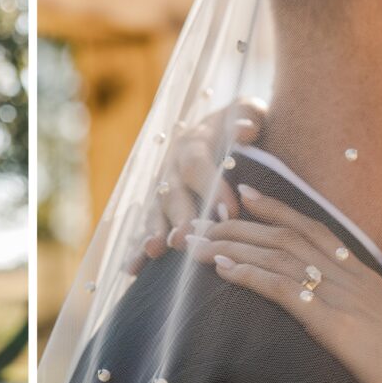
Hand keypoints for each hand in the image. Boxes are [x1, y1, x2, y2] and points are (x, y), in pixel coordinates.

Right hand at [119, 99, 267, 274]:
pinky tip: (133, 270)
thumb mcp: (248, 112)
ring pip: (156, 211)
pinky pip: (148, 229)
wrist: (227, 129)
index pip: (198, 165)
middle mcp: (172, 166)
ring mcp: (163, 188)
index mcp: (193, 142)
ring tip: (157, 251)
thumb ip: (248, 117)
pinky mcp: (160, 208)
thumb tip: (245, 130)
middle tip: (187, 238)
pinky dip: (140, 250)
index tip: (230, 213)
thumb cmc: (244, 124)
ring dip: (155, 231)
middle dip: (179, 216)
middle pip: (172, 192)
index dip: (211, 188)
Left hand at [190, 187, 381, 382]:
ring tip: (197, 240)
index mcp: (370, 276)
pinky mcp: (334, 326)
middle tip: (202, 215)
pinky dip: (248, 275)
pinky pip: (283, 290)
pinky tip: (221, 269)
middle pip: (287, 236)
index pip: (316, 230)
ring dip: (232, 245)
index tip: (247, 195)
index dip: (279, 210)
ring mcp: (342, 299)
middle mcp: (351, 278)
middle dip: (241, 224)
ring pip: (278, 257)